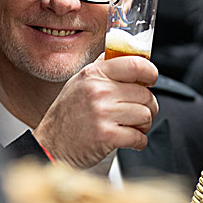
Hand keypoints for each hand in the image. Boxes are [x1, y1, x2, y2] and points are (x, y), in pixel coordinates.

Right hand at [33, 55, 159, 169]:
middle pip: (145, 94)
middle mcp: (98, 90)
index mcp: (94, 74)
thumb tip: (131, 56)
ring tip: (131, 127)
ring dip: (143, 125)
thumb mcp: (80, 83)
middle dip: (148, 106)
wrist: (51, 146)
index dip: (150, 72)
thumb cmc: (67, 116)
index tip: (151, 79)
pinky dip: (139, 142)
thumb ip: (104, 69)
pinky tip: (129, 140)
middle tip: (138, 113)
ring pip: (145, 115)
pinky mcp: (107, 135)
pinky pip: (139, 137)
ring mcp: (102, 113)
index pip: (135, 64)